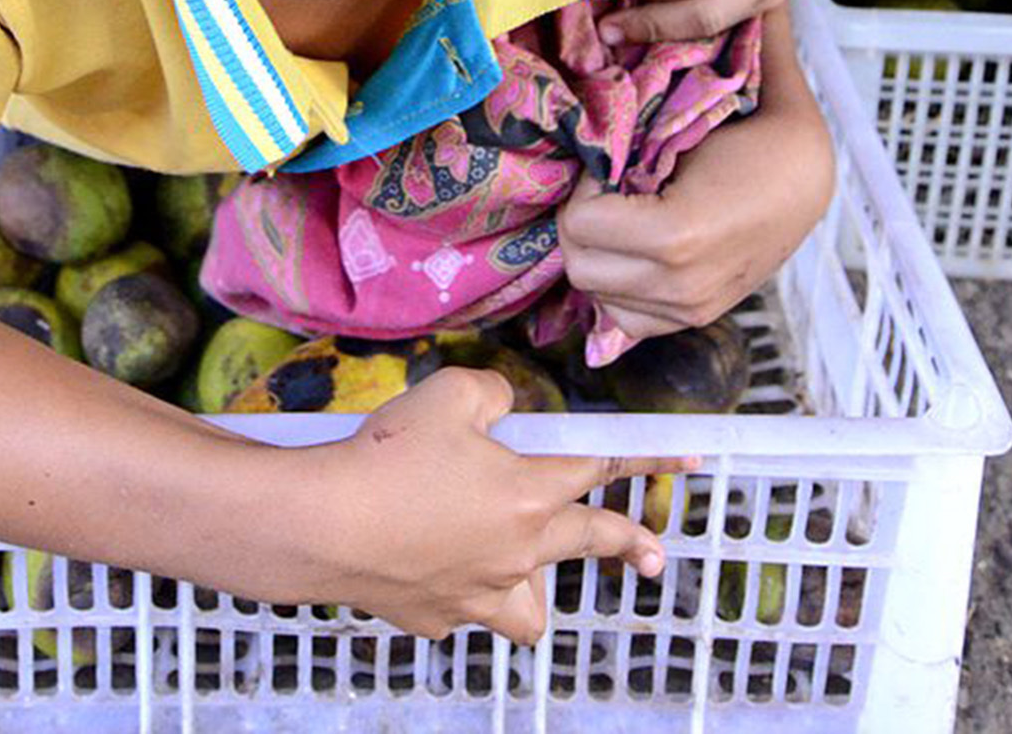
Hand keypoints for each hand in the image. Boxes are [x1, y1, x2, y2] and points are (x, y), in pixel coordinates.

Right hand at [308, 370, 680, 641]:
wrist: (321, 525)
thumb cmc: (386, 455)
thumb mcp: (448, 393)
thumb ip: (493, 393)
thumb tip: (504, 405)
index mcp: (529, 491)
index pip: (602, 465)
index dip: (649, 456)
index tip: (691, 459)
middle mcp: (517, 550)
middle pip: (589, 544)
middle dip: (630, 544)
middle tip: (655, 555)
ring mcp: (480, 592)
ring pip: (531, 609)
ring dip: (538, 592)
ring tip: (528, 579)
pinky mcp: (438, 618)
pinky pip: (466, 613)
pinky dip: (462, 597)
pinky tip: (437, 574)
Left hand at [556, 76, 834, 342]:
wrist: (823, 202)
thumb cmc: (790, 148)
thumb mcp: (767, 92)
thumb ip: (746, 42)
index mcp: (681, 234)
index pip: (581, 225)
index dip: (587, 188)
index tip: (614, 161)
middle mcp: (679, 285)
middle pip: (579, 263)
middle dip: (585, 219)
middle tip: (616, 183)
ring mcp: (686, 309)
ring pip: (595, 293)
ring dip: (600, 252)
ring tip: (627, 210)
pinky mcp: (690, 319)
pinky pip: (622, 319)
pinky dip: (619, 285)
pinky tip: (637, 245)